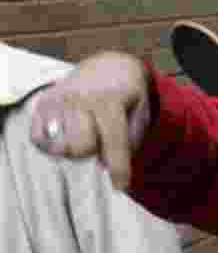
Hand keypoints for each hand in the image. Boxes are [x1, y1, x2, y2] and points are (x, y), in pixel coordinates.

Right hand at [30, 52, 150, 190]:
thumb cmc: (129, 96)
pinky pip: (39, 139)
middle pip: (81, 147)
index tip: (120, 187)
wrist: (111, 66)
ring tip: (86, 133)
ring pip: (61, 146)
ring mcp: (58, 99)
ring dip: (75, 148)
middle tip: (101, 140)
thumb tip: (105, 167)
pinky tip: (67, 136)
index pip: (113, 142)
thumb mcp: (142, 113)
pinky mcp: (43, 102)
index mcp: (108, 101)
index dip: (118, 168)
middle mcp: (79, 98)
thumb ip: (130, 140)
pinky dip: (51, 145)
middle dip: (94, 152)